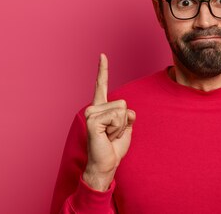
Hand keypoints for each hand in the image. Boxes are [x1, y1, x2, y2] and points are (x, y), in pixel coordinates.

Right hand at [82, 54, 135, 190]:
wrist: (106, 165)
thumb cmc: (114, 148)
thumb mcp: (126, 128)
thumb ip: (128, 115)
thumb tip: (129, 111)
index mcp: (101, 107)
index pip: (101, 85)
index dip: (103, 70)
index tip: (102, 55)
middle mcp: (94, 107)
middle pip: (124, 103)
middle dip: (124, 121)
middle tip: (112, 134)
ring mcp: (91, 113)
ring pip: (121, 110)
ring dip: (120, 127)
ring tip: (109, 136)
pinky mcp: (92, 120)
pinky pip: (116, 117)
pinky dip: (116, 129)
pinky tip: (106, 137)